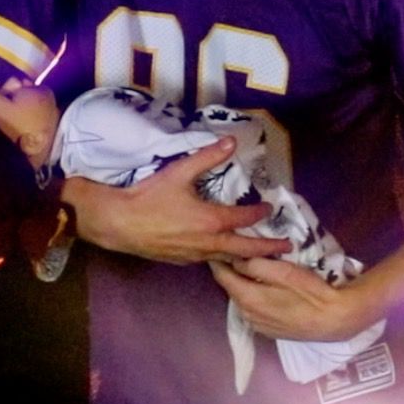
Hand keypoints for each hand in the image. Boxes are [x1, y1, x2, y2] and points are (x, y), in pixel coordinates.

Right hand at [63, 138, 292, 265]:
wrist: (116, 224)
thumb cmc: (148, 197)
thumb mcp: (179, 172)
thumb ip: (207, 157)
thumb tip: (231, 141)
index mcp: (212, 221)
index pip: (245, 218)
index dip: (260, 213)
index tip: (270, 209)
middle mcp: (208, 243)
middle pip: (246, 249)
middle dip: (268, 248)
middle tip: (287, 246)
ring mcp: (195, 256)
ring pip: (228, 259)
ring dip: (247, 256)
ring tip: (262, 256)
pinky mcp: (181, 261)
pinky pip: (210, 262)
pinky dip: (224, 259)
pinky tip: (224, 255)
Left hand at [211, 258, 386, 341]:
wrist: (334, 320)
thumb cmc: (311, 292)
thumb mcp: (284, 271)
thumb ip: (256, 265)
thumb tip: (236, 260)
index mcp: (247, 298)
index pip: (222, 276)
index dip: (218, 259)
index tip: (218, 246)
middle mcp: (246, 314)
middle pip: (231, 288)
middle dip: (230, 271)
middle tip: (235, 252)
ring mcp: (257, 325)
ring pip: (241, 300)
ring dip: (243, 285)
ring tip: (250, 268)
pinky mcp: (268, 330)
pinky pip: (252, 310)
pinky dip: (252, 297)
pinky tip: (264, 289)